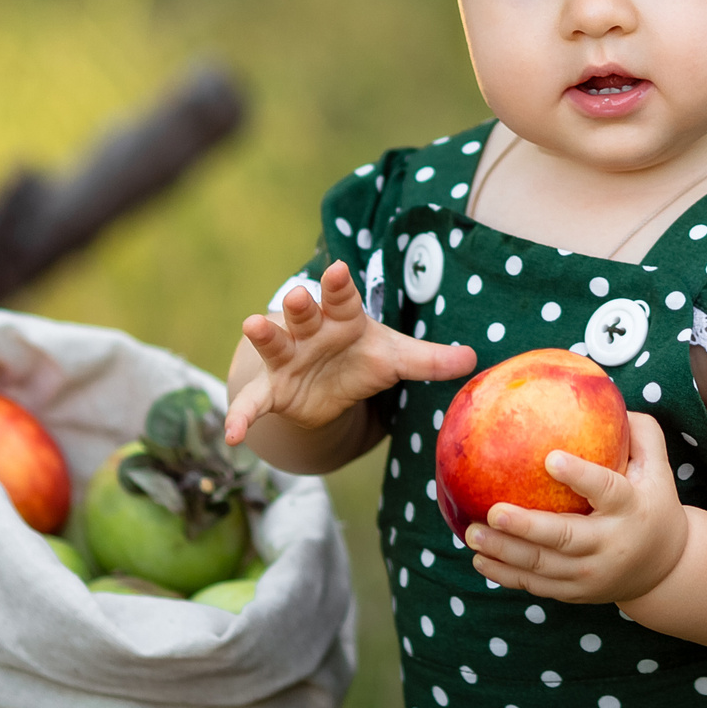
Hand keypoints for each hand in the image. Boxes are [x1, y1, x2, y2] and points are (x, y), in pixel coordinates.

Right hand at [225, 260, 474, 444]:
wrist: (329, 389)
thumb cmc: (363, 360)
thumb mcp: (397, 359)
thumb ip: (430, 360)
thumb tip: (474, 360)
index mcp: (342, 318)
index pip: (342, 297)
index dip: (339, 285)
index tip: (339, 270)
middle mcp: (310, 331)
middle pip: (304, 313)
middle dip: (300, 304)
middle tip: (298, 294)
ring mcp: (288, 359)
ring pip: (274, 343)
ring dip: (264, 335)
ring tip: (252, 325)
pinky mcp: (273, 392)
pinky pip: (253, 403)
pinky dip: (241, 416)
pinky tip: (232, 437)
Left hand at [462, 412, 689, 605]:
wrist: (665, 569)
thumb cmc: (653, 504)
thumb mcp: (658, 468)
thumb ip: (640, 433)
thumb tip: (608, 396)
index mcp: (630, 508)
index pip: (606, 490)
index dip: (580, 475)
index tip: (550, 458)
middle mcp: (609, 544)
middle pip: (564, 537)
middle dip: (526, 527)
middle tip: (494, 510)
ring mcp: (590, 574)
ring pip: (542, 566)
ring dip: (505, 552)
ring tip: (472, 533)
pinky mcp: (574, 591)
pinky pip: (535, 585)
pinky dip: (506, 575)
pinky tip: (479, 558)